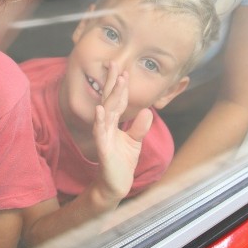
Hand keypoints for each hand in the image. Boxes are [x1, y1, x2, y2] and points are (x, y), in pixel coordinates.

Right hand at [93, 62, 152, 202]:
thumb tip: (147, 111)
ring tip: (116, 80)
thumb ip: (140, 127)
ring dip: (111, 96)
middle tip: (114, 63)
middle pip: (109, 100)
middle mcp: (106, 126)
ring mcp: (103, 136)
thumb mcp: (135, 142)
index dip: (121, 86)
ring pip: (107, 112)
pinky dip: (100, 120)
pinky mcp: (103, 148)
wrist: (116, 184)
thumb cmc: (123, 162)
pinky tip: (100, 109)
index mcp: (114, 123)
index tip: (124, 70)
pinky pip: (100, 132)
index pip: (117, 101)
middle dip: (112, 82)